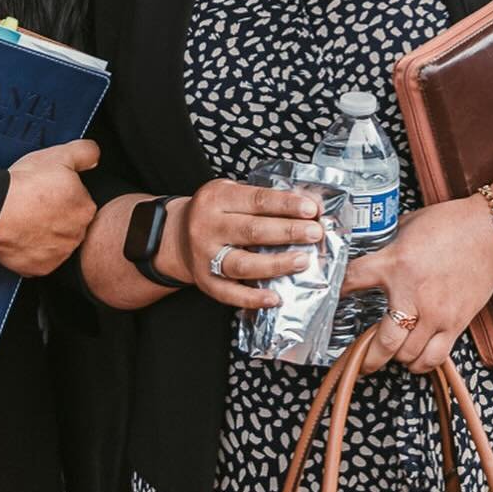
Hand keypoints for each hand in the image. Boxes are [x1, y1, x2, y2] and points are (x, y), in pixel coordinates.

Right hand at [0, 140, 99, 276]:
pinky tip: (21, 235)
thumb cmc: (26, 185)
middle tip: (37, 204)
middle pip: (69, 223)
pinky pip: (38, 259)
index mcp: (86, 209)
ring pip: (55, 242)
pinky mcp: (39, 269)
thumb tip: (94, 156)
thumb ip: (85, 152)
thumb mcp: (60, 154)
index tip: (49, 190)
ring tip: (27, 219)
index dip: (64, 193)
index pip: (81, 201)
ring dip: (45, 233)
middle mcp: (76, 236)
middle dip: (56, 215)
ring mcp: (57, 255)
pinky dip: (31, 250)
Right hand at [166, 180, 325, 310]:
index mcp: (217, 198)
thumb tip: (307, 206)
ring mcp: (205, 256)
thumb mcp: (232, 193)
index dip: (286, 204)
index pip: (257, 200)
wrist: (177, 235)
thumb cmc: (216, 212)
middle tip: (315, 233)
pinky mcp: (205, 282)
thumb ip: (263, 200)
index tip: (311, 209)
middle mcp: (208, 226)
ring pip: (243, 263)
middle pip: (253, 230)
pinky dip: (254, 298)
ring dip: (276, 264)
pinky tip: (276, 297)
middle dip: (288, 231)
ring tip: (302, 261)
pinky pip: (230, 293)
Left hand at [343, 198, 492, 373]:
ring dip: (395, 358)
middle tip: (357, 361)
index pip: (353, 281)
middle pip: (382, 342)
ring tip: (389, 353)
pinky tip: (414, 357)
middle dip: (366, 358)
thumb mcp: (407, 226)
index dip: (335, 291)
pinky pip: (434, 358)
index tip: (329, 299)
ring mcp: (436, 314)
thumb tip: (371, 256)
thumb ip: (388, 246)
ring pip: (408, 356)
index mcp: (395, 263)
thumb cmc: (451, 224)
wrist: (492, 232)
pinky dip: (421, 363)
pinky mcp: (456, 324)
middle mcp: (413, 294)